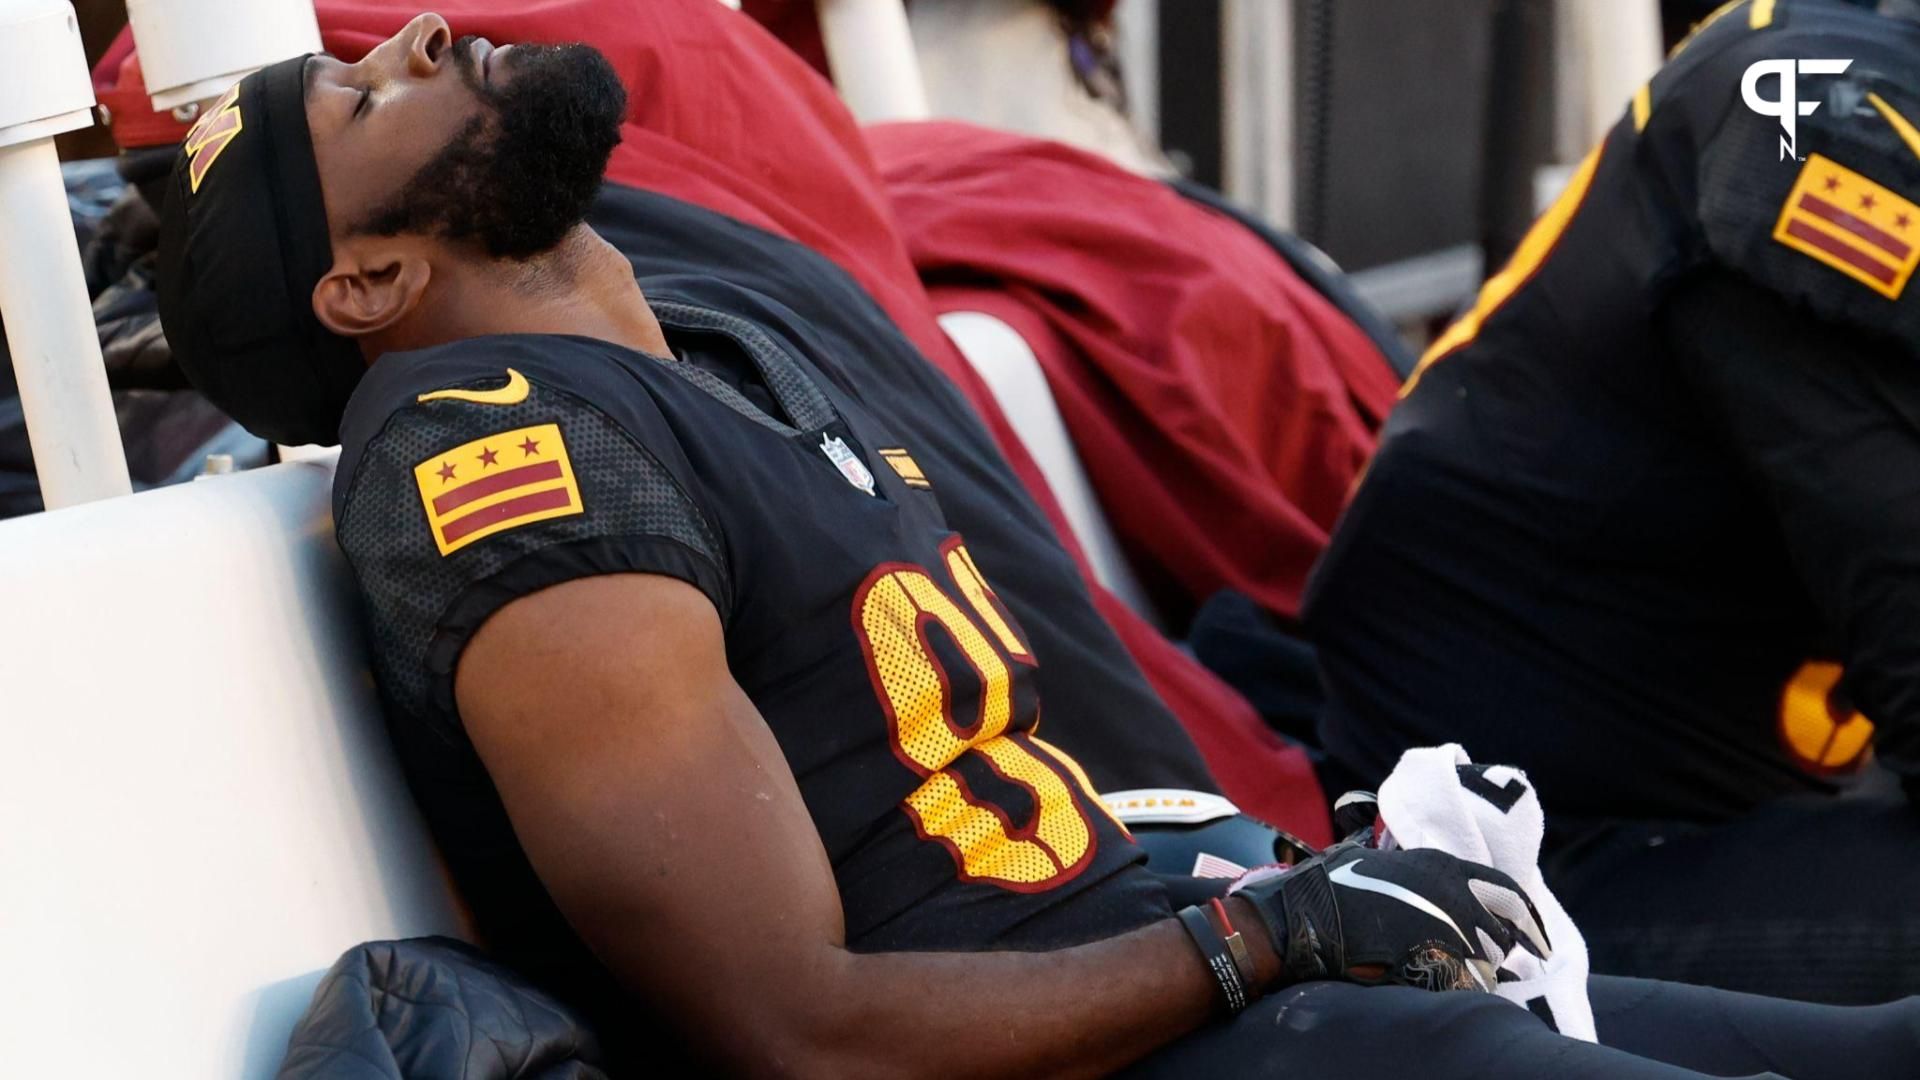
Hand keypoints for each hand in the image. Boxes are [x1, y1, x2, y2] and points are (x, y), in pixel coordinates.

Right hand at [1229, 840, 1550, 991]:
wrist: (1303, 919)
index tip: (1536, 937)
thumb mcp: (1363, 855)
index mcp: (1442, 866)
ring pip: (1488, 961)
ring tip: (1467, 975)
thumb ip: (1394, 858)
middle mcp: (1454, 897)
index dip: (1526, 918)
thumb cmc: (1326, 884)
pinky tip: (1447, 989)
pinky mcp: (1433, 965)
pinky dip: (1463, 990)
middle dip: (1499, 947)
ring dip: (1481, 970)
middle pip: (1502, 931)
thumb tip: (1390, 852)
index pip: (1507, 891)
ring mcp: (1446, 932)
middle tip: (1497, 960)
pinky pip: (1467, 986)